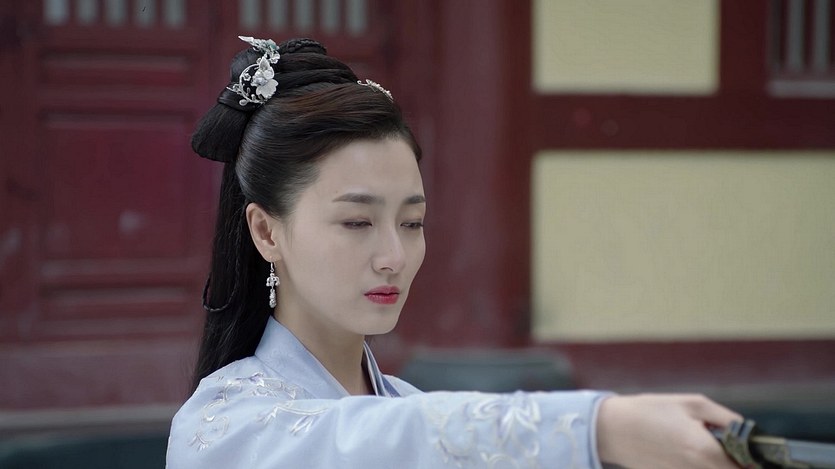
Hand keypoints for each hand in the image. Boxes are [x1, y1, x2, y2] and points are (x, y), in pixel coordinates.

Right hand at [596, 393, 742, 468]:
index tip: (756, 454)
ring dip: (719, 465)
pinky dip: (701, 466)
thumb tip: (748, 432)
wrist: (613, 429)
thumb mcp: (692, 404)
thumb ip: (726, 419)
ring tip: (708, 451)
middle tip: (735, 452)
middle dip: (738, 465)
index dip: (756, 462)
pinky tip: (689, 455)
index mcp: (705, 450)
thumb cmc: (651, 411)